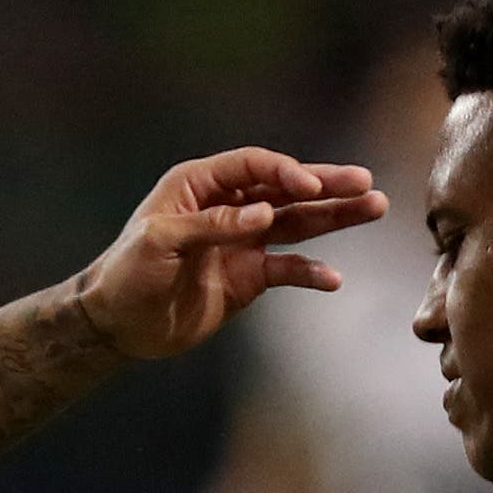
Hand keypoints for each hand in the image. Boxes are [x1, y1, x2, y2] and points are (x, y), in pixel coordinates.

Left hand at [74, 149, 386, 362]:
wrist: (120, 324)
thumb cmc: (128, 273)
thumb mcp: (161, 242)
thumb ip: (212, 226)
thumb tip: (263, 214)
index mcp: (200, 185)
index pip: (254, 168)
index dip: (285, 172)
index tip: (309, 186)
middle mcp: (228, 207)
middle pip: (285, 189)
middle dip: (326, 186)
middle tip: (366, 183)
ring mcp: (242, 241)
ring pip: (297, 223)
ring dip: (333, 218)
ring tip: (373, 208)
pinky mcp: (249, 276)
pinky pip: (287, 269)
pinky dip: (310, 273)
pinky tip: (332, 279)